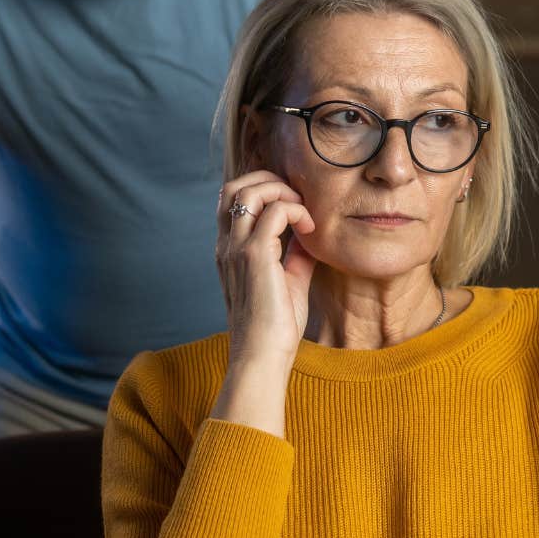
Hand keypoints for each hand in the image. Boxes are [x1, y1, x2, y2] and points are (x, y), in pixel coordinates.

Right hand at [216, 170, 316, 368]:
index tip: (293, 206)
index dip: (262, 190)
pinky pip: (275, 212)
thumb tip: (310, 234)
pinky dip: (296, 211)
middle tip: (297, 199)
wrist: (262, 357)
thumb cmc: (274, 328)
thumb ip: (294, 255)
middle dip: (269, 181)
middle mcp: (227, 245)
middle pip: (234, 186)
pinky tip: (310, 229)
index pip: (232, 201)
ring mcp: (237, 249)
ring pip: (249, 191)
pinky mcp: (255, 256)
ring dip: (282, 191)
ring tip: (303, 211)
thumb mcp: (288, 282)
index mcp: (229, 251)